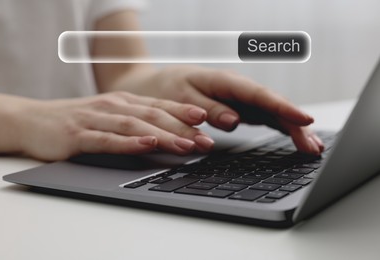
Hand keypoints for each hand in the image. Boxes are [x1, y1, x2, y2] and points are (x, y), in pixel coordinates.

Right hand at [0, 92, 213, 160]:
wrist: (32, 119)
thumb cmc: (76, 121)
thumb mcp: (109, 117)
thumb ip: (135, 123)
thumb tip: (166, 136)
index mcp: (123, 102)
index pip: (160, 106)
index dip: (184, 113)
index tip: (207, 122)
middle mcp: (113, 106)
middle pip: (154, 115)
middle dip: (182, 128)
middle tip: (205, 141)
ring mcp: (96, 119)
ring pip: (136, 126)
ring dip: (163, 135)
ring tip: (186, 145)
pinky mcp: (79, 135)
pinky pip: (108, 139)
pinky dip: (130, 143)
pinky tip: (146, 145)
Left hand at [116, 66, 323, 154]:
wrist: (152, 86)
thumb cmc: (164, 88)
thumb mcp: (180, 97)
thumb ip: (207, 108)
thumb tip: (233, 121)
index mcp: (223, 81)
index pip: (258, 95)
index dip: (282, 107)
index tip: (304, 119)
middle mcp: (235, 89)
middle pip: (271, 106)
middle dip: (294, 124)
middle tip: (313, 147)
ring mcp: (238, 99)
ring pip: (271, 112)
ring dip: (292, 127)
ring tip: (311, 147)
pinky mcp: (236, 107)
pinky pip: (263, 116)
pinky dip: (279, 127)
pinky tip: (293, 137)